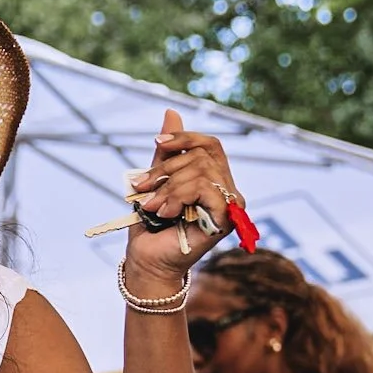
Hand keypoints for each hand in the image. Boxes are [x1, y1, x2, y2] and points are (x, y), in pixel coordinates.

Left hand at [122, 109, 239, 291]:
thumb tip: (172, 112)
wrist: (147, 260)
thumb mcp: (156, 181)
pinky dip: (178, 198)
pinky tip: (164, 214)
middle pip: (202, 156)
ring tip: (151, 207)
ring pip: (201, 171)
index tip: (155, 144)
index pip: (209, 144)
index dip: (183, 139)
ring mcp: (230, 206)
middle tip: (142, 190)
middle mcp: (227, 190)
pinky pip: (206, 190)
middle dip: (165, 170)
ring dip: (168, 187)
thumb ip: (166, 152)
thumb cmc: (151, 224)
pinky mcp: (226, 219)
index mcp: (214, 179)